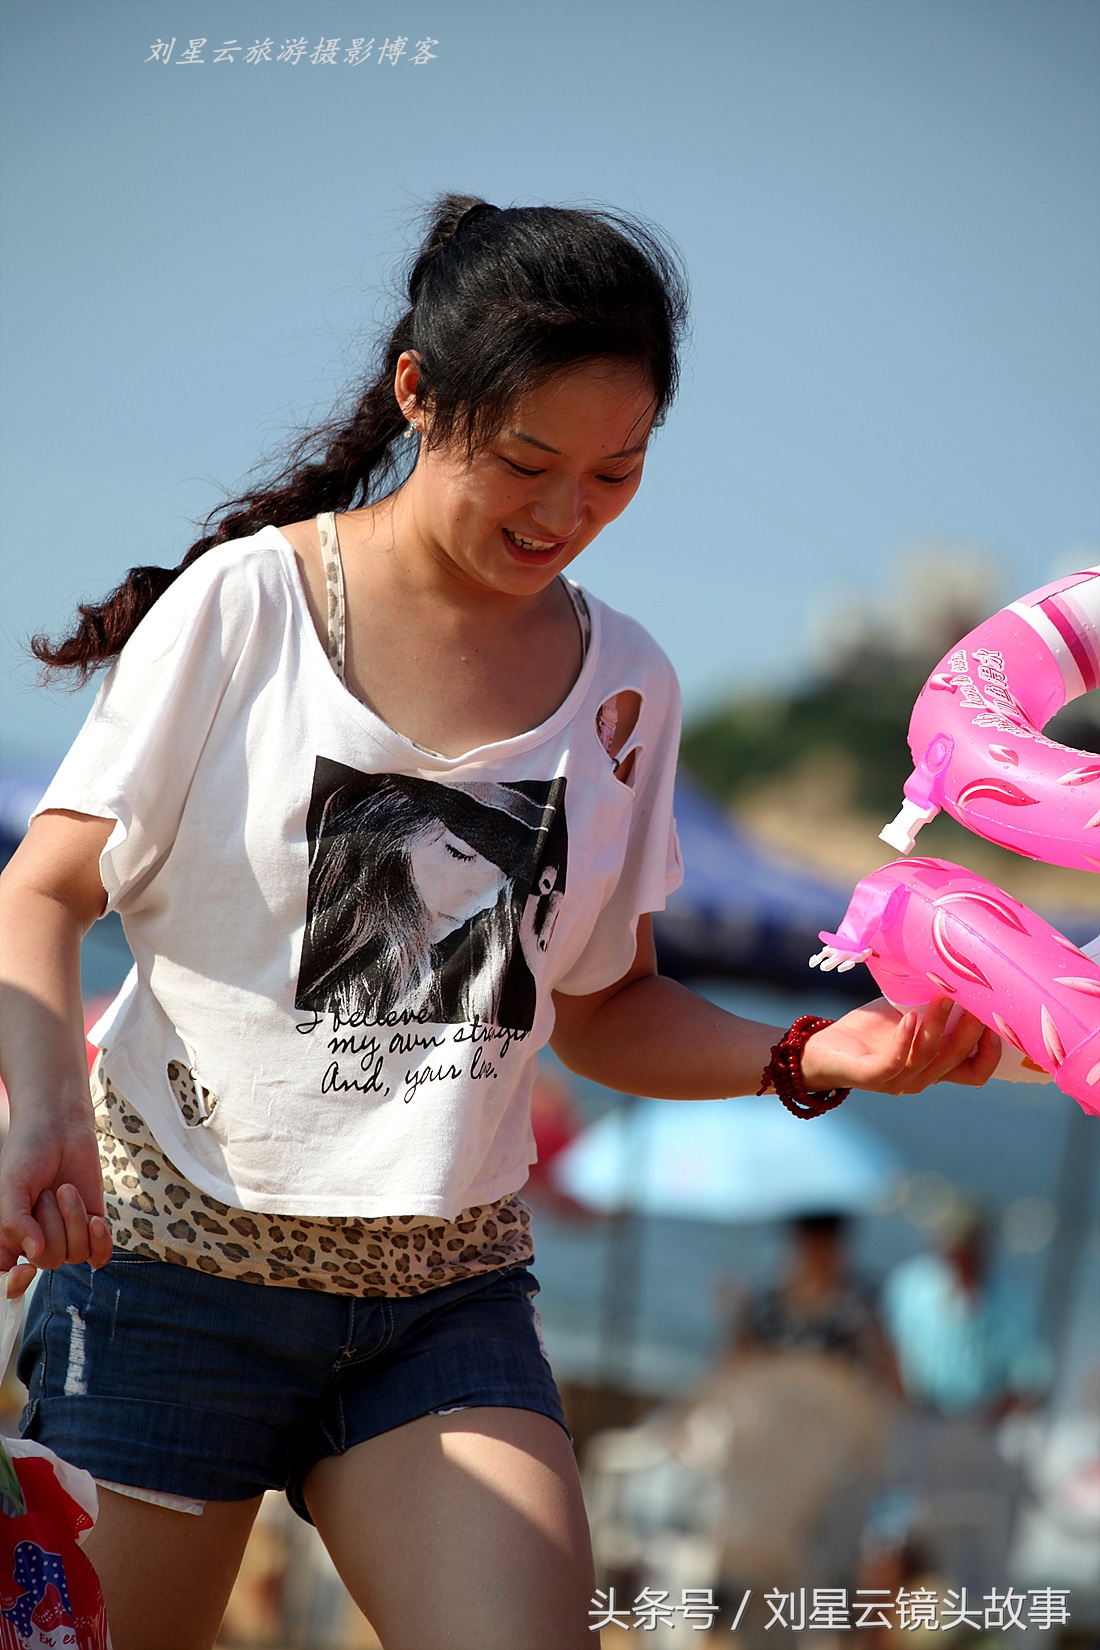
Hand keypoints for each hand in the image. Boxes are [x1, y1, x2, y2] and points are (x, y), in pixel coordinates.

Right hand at [0, 1113, 111, 1276]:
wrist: (60, 1129)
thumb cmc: (27, 1154)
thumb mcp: (10, 1185)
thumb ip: (14, 1221)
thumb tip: (34, 1252)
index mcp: (9, 1238)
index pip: (9, 1281)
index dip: (16, 1284)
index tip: (24, 1270)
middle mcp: (36, 1242)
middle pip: (49, 1260)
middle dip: (51, 1223)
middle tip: (47, 1191)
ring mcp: (66, 1236)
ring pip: (75, 1254)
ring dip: (73, 1218)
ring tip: (65, 1189)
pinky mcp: (91, 1227)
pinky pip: (99, 1255)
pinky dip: (100, 1241)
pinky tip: (95, 1220)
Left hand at [801, 996, 1000, 1094]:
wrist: (825, 1046)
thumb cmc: (872, 1029)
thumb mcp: (911, 1013)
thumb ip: (937, 1006)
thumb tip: (965, 971)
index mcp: (936, 1067)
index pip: (977, 1072)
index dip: (992, 1051)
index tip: (997, 1018)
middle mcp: (922, 1077)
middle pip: (959, 1059)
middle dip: (972, 1029)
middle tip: (978, 997)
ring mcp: (898, 1080)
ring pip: (929, 1055)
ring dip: (939, 1023)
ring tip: (944, 995)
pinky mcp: (871, 1076)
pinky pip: (895, 1061)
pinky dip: (905, 1039)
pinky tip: (910, 1017)